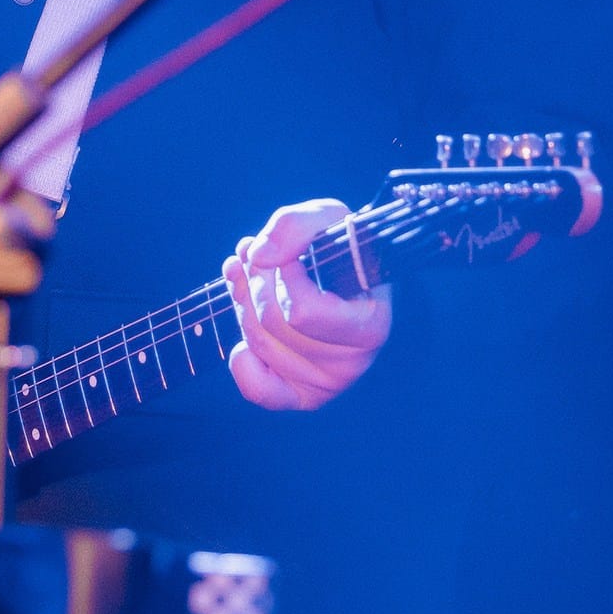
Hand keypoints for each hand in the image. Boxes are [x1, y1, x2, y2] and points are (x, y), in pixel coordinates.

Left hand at [222, 199, 391, 411]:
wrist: (350, 273)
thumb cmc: (341, 248)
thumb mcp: (328, 218)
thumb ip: (295, 225)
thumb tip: (259, 255)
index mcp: (370, 327)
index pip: (300, 312)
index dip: (280, 275)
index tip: (284, 253)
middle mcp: (352, 364)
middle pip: (273, 323)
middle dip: (254, 280)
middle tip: (256, 255)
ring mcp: (327, 383)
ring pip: (258, 343)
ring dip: (242, 299)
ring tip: (247, 272)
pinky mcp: (303, 395)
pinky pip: (259, 390)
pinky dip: (242, 359)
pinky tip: (248, 326)